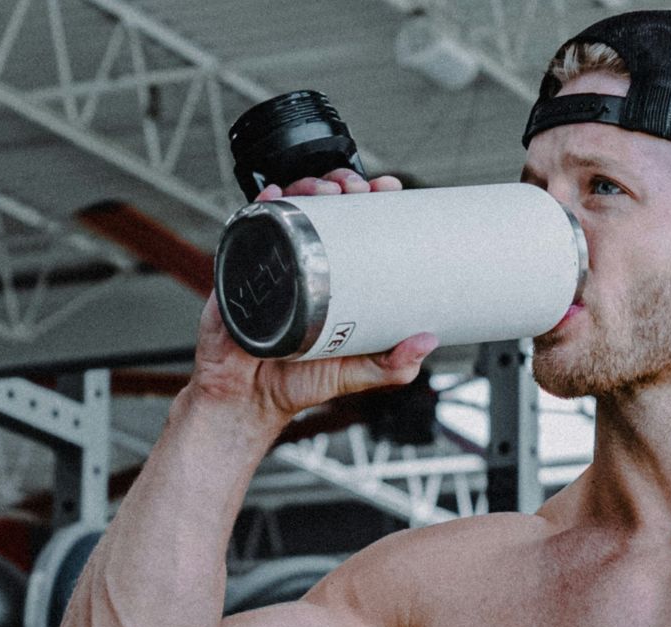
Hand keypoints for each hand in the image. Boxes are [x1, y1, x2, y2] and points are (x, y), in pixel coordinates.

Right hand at [191, 169, 435, 430]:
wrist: (248, 399)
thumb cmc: (300, 382)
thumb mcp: (357, 373)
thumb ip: (394, 365)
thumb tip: (428, 341)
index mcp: (336, 279)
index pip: (358, 227)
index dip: (373, 201)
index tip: (388, 188)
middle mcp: (306, 265)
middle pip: (326, 208)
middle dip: (343, 184)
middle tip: (357, 188)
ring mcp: (274, 262)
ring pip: (291, 210)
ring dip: (308, 186)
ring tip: (325, 189)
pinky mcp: (242, 269)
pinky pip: (250, 228)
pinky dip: (261, 205)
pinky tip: (275, 195)